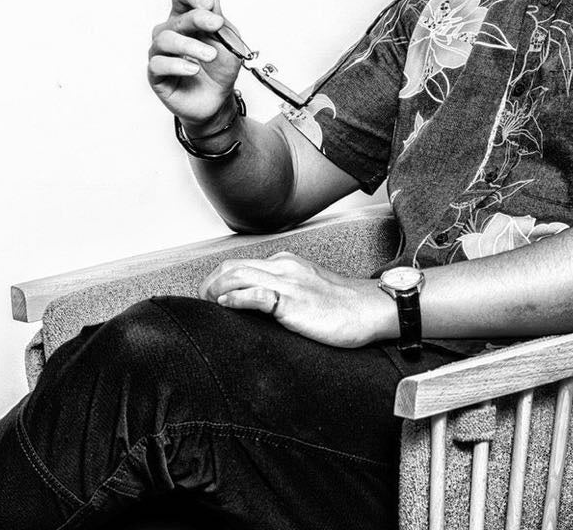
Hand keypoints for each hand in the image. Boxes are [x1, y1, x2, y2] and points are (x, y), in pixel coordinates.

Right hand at [147, 0, 243, 127]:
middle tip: (215, 25)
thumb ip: (219, 24)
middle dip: (197, 18)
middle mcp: (171, 32)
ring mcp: (161, 53)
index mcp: (187, 18)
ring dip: (189, 45)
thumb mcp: (229, 43)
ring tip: (209, 55)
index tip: (209, 4)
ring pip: (164, 39)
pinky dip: (176, 64)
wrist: (219, 100)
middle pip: (176, 17)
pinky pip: (158, 64)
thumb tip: (210, 3)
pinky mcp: (156, 74)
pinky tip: (193, 69)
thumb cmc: (220, 69)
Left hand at [198, 251, 396, 348]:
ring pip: (238, 275)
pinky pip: (257, 295)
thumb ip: (283, 291)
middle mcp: (284, 267)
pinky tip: (226, 307)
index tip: (209, 296)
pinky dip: (236, 298)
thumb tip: (258, 305)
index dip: (218, 279)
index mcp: (286, 263)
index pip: (241, 264)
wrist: (371, 309)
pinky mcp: (294, 302)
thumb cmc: (342, 306)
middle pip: (232, 266)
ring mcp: (288, 283)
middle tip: (201, 303)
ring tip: (207, 304)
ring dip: (216, 290)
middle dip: (209, 283)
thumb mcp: (307, 290)